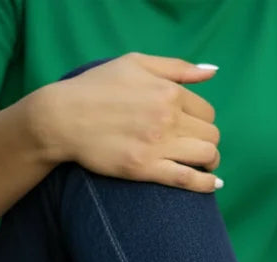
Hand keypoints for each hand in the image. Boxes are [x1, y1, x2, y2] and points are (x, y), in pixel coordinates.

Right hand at [38, 53, 220, 191]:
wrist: (63, 117)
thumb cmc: (97, 87)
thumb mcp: (135, 63)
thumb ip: (176, 67)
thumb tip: (212, 72)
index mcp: (168, 92)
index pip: (207, 112)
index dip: (203, 121)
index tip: (192, 127)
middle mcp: (167, 118)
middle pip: (211, 135)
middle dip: (208, 141)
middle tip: (196, 146)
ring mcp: (158, 145)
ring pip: (206, 156)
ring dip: (210, 161)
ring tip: (203, 164)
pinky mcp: (146, 169)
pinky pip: (187, 179)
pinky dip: (206, 184)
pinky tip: (213, 185)